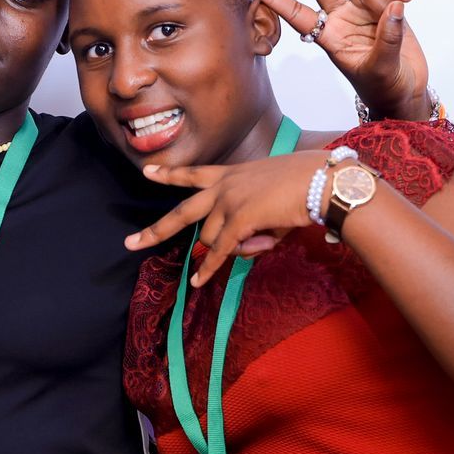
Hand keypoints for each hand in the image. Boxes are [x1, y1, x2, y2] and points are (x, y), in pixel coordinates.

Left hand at [129, 151, 335, 285]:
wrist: (322, 181)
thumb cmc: (306, 186)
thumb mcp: (271, 202)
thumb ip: (251, 224)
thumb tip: (241, 248)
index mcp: (232, 174)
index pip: (194, 174)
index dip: (169, 174)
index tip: (147, 171)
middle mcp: (224, 186)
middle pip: (181, 212)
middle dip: (155, 230)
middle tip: (130, 243)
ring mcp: (229, 201)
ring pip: (212, 239)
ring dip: (235, 249)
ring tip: (269, 238)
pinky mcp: (239, 219)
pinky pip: (219, 251)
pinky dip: (209, 268)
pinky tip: (197, 283)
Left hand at [247, 0, 428, 119]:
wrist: (403, 91)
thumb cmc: (384, 86)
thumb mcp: (381, 69)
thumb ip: (388, 39)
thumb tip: (395, 6)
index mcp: (328, 36)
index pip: (296, 12)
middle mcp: (340, 18)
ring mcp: (361, 10)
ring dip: (383, 2)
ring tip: (395, 25)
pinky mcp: (385, 7)